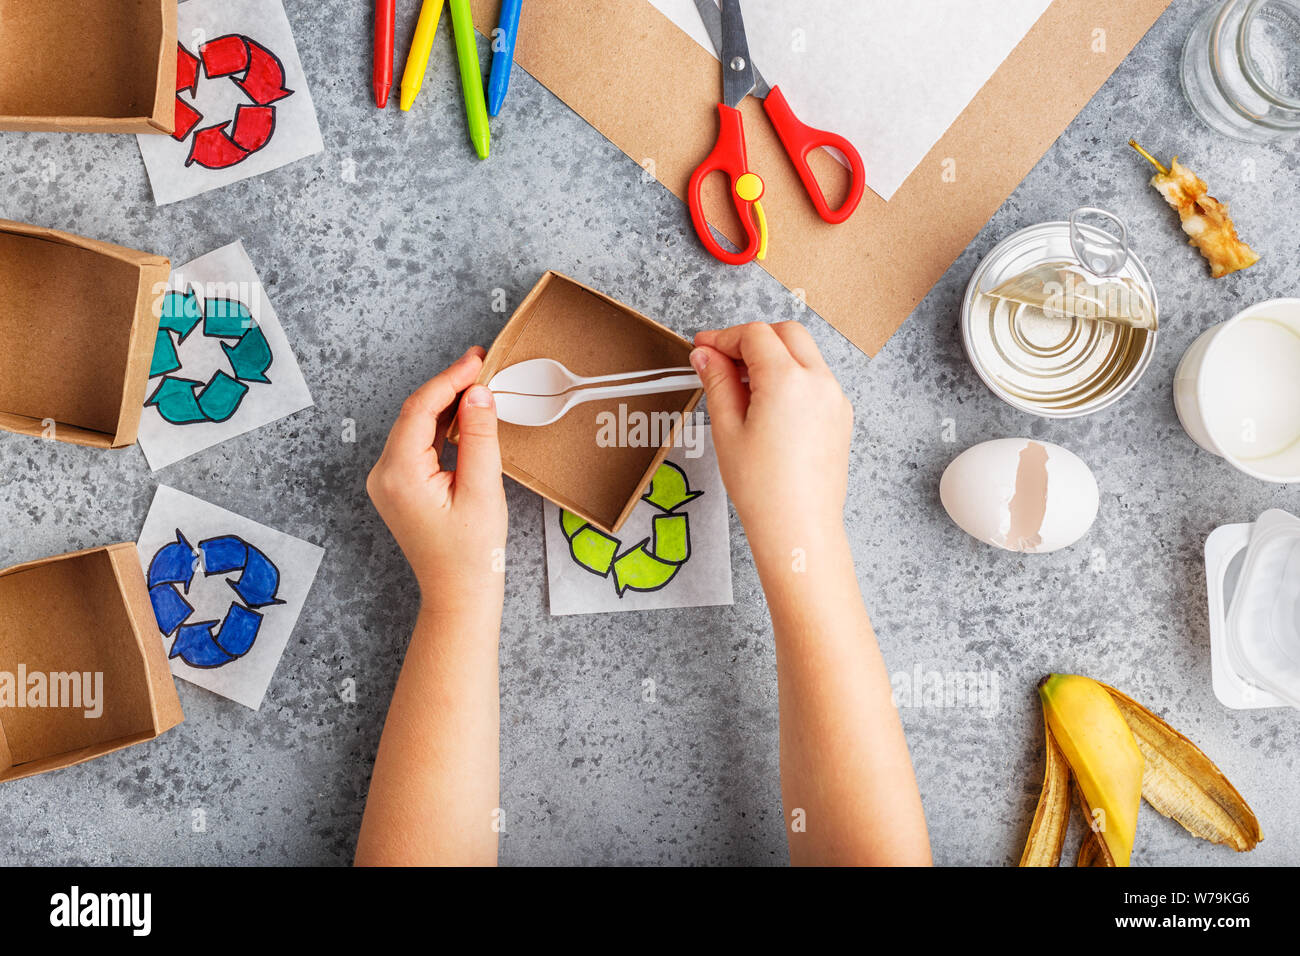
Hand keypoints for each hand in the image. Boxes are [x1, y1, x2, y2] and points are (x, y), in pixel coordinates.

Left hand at [367, 347, 506, 604]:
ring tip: (479, 386)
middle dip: (449, 387)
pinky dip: (440, 426)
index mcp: (399, 473)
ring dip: (446, 405)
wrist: (459, 592)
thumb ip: (478, 436)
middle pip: (415, 413)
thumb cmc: (472, 552)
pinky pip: (417, 444)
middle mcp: (383, 474)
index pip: (421, 408)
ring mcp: (387, 481)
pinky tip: (464, 417)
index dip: (450, 378)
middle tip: (482, 366)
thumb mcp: (482, 489)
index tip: (477, 359)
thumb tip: (478, 393)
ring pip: (415, 426)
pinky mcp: (398, 486)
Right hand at [691, 322, 851, 554]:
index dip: (723, 337)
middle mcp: (818, 381)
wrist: (798, 528)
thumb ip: (717, 382)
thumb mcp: (727, 429)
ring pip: (804, 354)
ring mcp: (835, 398)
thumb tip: (706, 356)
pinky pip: (816, 379)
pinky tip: (767, 404)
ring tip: (741, 387)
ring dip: (774, 357)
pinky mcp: (841, 416)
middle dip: (752, 339)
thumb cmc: (763, 489)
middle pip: (785, 333)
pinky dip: (792, 377)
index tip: (703, 347)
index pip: (754, 335)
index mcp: (787, 380)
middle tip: (722, 361)